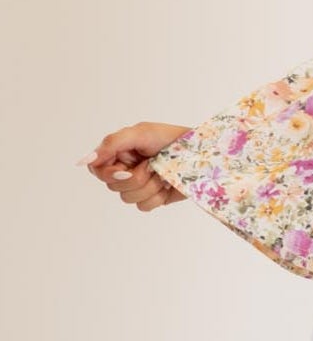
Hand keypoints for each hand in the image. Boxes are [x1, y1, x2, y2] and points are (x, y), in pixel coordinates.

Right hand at [77, 122, 192, 210]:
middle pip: (113, 186)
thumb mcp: (139, 133)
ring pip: (128, 198)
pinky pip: (144, 206)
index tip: (124, 168)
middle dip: (135, 177)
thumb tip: (84, 161)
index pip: (97, 170)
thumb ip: (111, 144)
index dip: (108, 173)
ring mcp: (139, 186)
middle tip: (151, 164)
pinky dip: (157, 196)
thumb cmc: (171, 138)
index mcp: (118, 154)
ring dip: (149, 185)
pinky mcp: (153, 198)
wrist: (200, 154)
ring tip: (161, 172)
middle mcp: (125, 170)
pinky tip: (167, 184)